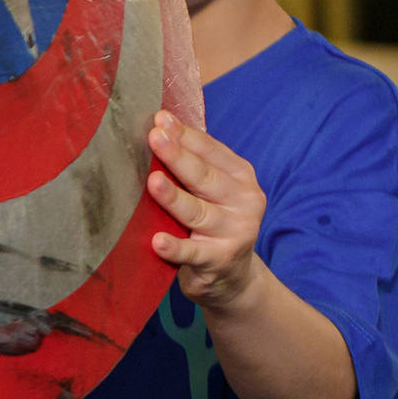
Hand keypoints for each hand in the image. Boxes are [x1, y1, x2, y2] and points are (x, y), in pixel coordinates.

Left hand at [146, 111, 265, 310]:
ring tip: (153, 183)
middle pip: (205, 178)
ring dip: (174, 198)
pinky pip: (192, 253)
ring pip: (198, 212)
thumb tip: (160, 127)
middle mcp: (244, 202)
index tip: (160, 120)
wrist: (233, 278)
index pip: (212, 151)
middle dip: (178, 156)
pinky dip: (175, 248)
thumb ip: (196, 165)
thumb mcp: (214, 192)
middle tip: (154, 138)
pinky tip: (157, 241)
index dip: (186, 135)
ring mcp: (234, 233)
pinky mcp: (218, 261)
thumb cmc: (213, 223)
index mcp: (241, 177)